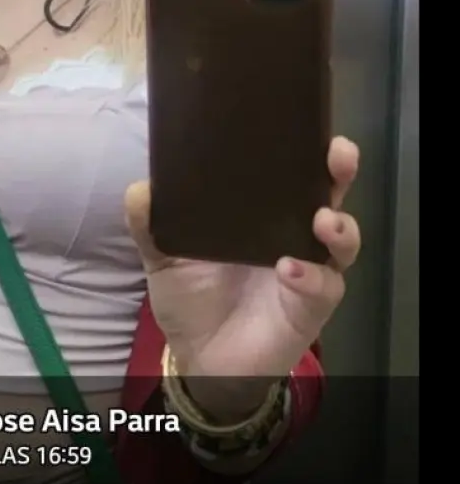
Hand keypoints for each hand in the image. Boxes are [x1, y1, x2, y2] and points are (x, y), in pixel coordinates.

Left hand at [125, 136, 360, 421]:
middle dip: (340, 170)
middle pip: (331, 192)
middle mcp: (295, 232)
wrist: (200, 358)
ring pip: (342, 239)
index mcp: (265, 211)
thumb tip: (140, 189)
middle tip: (338, 156)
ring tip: (322, 220)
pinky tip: (290, 270)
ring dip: (338, 225)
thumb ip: (151, 224)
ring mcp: (309, 268)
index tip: (308, 125)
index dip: (307, 146)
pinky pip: (324, 288)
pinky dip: (310, 277)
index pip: (294, 169)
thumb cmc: (192, 297)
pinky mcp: (311, 306)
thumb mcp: (165, 256)